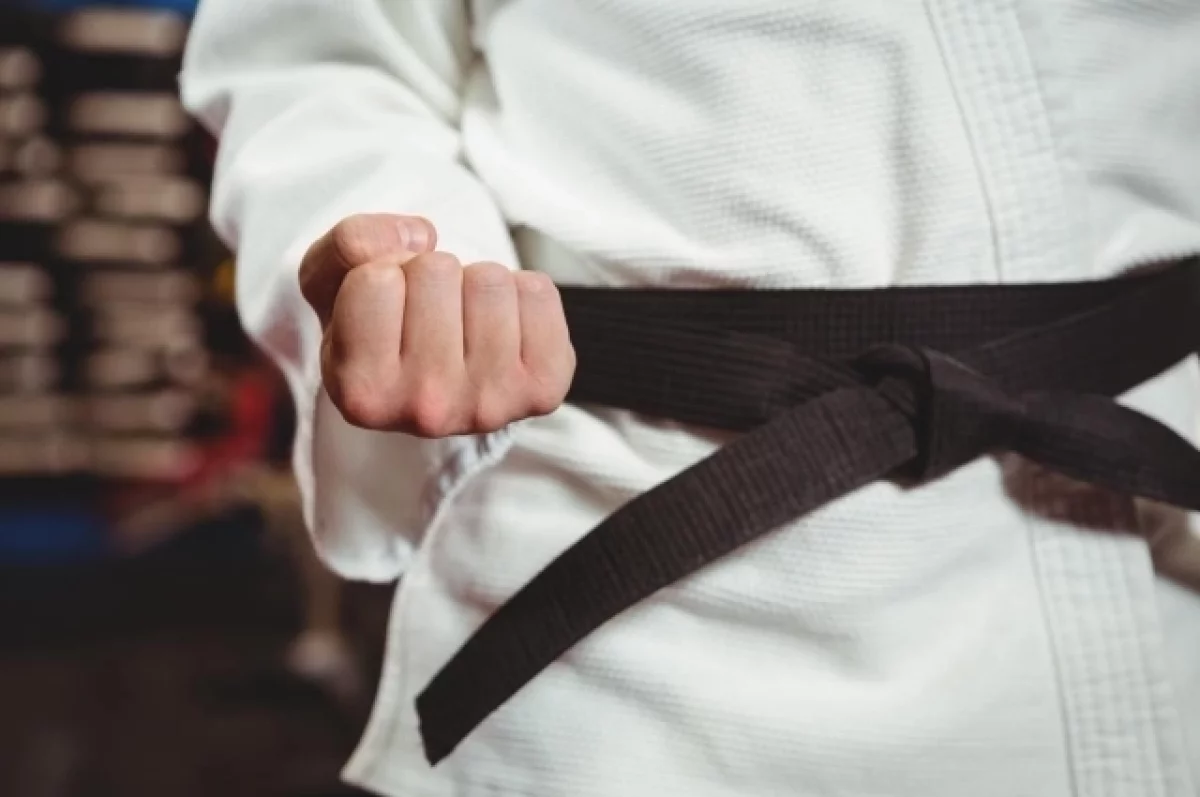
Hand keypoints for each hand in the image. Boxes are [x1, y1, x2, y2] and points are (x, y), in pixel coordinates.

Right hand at [299, 213, 574, 436]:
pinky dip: (522, 294)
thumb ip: (347, 244)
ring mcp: (490, 404)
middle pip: (435, 271)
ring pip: (489, 280)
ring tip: (465, 319)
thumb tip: (420, 236)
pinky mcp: (542, 389)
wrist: (441, 382)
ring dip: (476, 284)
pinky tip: (503, 328)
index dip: (383, 272)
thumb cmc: (383, 330)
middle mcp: (425, 409)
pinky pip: (538, 293)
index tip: (390, 305)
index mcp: (361, 392)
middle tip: (430, 312)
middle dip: (432, 275)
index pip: (376, 279)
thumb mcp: (333, 285)